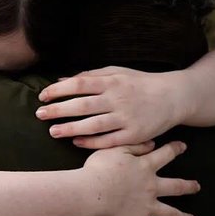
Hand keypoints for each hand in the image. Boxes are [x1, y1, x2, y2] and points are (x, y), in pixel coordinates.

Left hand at [37, 66, 194, 148]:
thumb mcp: (117, 73)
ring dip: (70, 129)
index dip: (59, 90)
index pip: (79, 84)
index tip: (43, 96)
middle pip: (82, 105)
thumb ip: (90, 75)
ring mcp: (127, 118)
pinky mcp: (135, 135)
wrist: (175, 97)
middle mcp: (118, 99)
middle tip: (39, 114)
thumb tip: (61, 80)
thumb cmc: (141, 83)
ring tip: (53, 131)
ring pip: (93, 125)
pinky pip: (109, 141)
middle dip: (58, 110)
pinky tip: (76, 142)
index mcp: (112, 82)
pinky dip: (92, 142)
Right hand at [81, 140, 199, 215]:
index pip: (165, 154)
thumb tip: (152, 143)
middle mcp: (151, 187)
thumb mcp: (115, 149)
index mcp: (145, 167)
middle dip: (187, 186)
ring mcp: (147, 207)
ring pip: (170, 213)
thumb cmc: (98, 169)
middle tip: (197, 187)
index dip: (175, 149)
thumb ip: (135, 146)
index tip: (182, 147)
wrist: (91, 192)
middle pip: (175, 187)